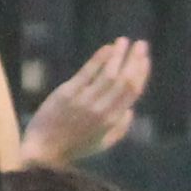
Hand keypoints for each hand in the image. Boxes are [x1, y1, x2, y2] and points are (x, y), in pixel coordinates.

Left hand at [27, 39, 151, 167]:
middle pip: (124, 80)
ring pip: (108, 73)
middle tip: (142, 44)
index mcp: (112, 120)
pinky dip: (99, 59)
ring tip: (125, 41)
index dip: (141, 73)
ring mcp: (84, 100)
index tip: (145, 59)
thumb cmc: (75, 146)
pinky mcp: (67, 93)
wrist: (44, 150)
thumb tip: (131, 110)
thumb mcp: (103, 143)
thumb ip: (121, 128)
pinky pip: (87, 72)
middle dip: (135, 60)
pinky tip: (108, 48)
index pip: (132, 92)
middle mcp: (101, 109)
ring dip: (119, 55)